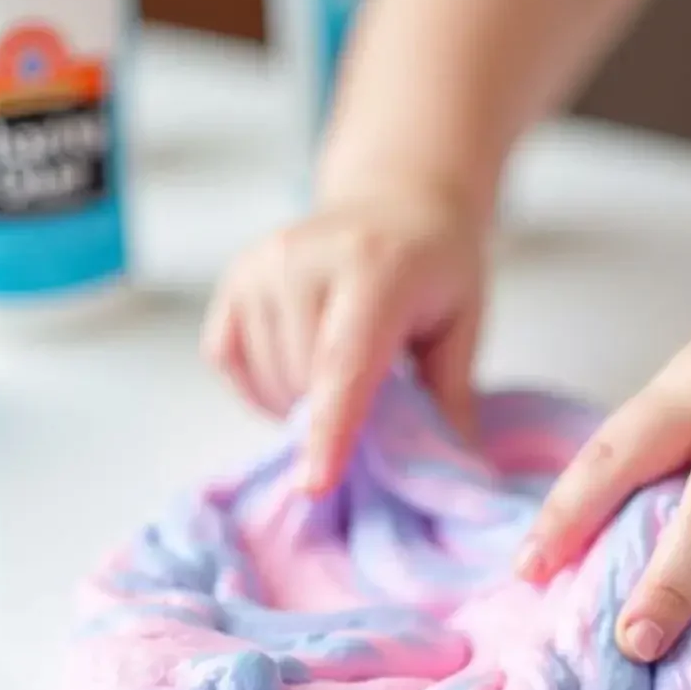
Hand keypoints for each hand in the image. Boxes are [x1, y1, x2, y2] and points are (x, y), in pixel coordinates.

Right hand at [202, 182, 485, 494]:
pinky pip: (229, 362)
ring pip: (266, 379)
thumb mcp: (462, 324)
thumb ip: (450, 396)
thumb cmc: (435, 270)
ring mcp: (261, 266)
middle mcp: (304, 260)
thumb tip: (453, 471)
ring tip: (343, 369)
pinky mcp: (234, 277)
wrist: (396, 204)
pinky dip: (262, 384)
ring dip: (300, 401)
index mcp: (374, 269)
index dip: (330, 429)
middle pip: (302, 382)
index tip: (314, 485)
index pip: (343, 363)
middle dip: (335, 415)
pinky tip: (301, 365)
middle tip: (378, 393)